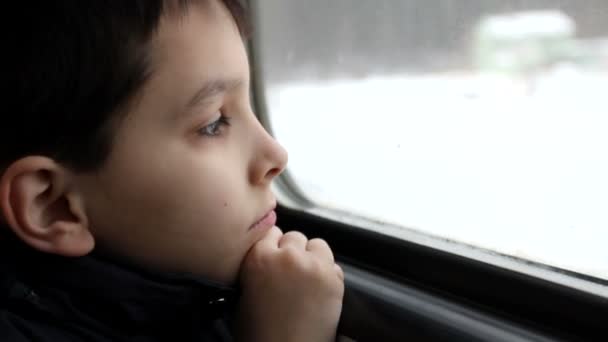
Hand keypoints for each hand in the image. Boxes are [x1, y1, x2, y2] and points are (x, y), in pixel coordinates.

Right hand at [236, 226, 343, 341]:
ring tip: (307, 278)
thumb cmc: (260, 333)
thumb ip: (254, 267)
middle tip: (291, 272)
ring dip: (313, 257)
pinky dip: (328, 274)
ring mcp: (313, 266)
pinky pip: (333, 265)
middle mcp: (287, 257)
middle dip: (293, 252)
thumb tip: (264, 256)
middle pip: (295, 237)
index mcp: (258, 258)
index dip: (273, 247)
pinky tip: (319, 291)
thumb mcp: (243, 294)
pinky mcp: (334, 279)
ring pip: (317, 245)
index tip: (275, 258)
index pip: (271, 232)